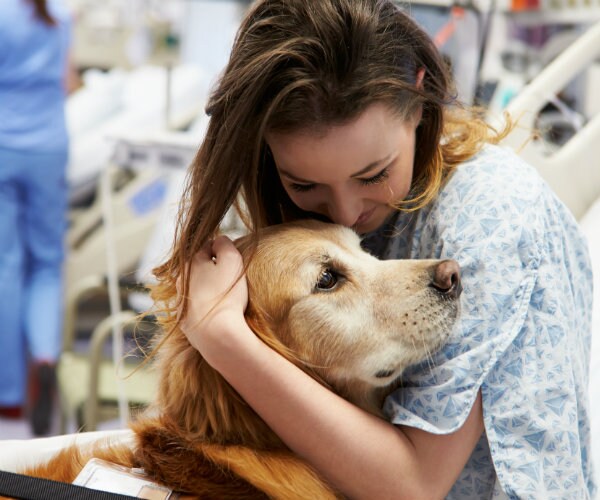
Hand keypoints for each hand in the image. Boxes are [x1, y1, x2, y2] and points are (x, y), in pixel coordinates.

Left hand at [178, 235, 249, 364]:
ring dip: (208, 289)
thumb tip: (219, 240)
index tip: (234, 259)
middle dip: (213, 270)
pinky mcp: (185, 323)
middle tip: (232, 278)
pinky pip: (197, 309)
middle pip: (199, 269)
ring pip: (196, 289)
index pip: (207, 247)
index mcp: (190, 263)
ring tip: (226, 298)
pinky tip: (219, 314)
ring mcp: (181, 303)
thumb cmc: (226, 295)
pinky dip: (206, 308)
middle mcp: (180, 281)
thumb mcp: (232, 260)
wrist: (216, 334)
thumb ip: (225, 244)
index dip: (222, 250)